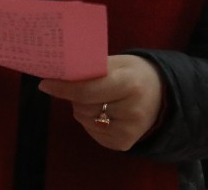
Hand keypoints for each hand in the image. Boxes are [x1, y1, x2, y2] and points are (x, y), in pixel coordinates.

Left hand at [39, 54, 163, 150]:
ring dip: (84, 108)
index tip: (45, 84)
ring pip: (85, 119)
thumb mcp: (118, 63)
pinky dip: (91, 120)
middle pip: (83, 106)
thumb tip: (58, 75)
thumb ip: (91, 69)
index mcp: (130, 84)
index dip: (63, 88)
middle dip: (77, 96)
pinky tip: (106, 111)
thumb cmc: (134, 73)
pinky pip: (91, 131)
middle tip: (88, 85)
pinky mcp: (123, 144)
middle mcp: (131, 110)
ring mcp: (128, 131)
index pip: (87, 91)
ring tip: (102, 98)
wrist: (162, 95)